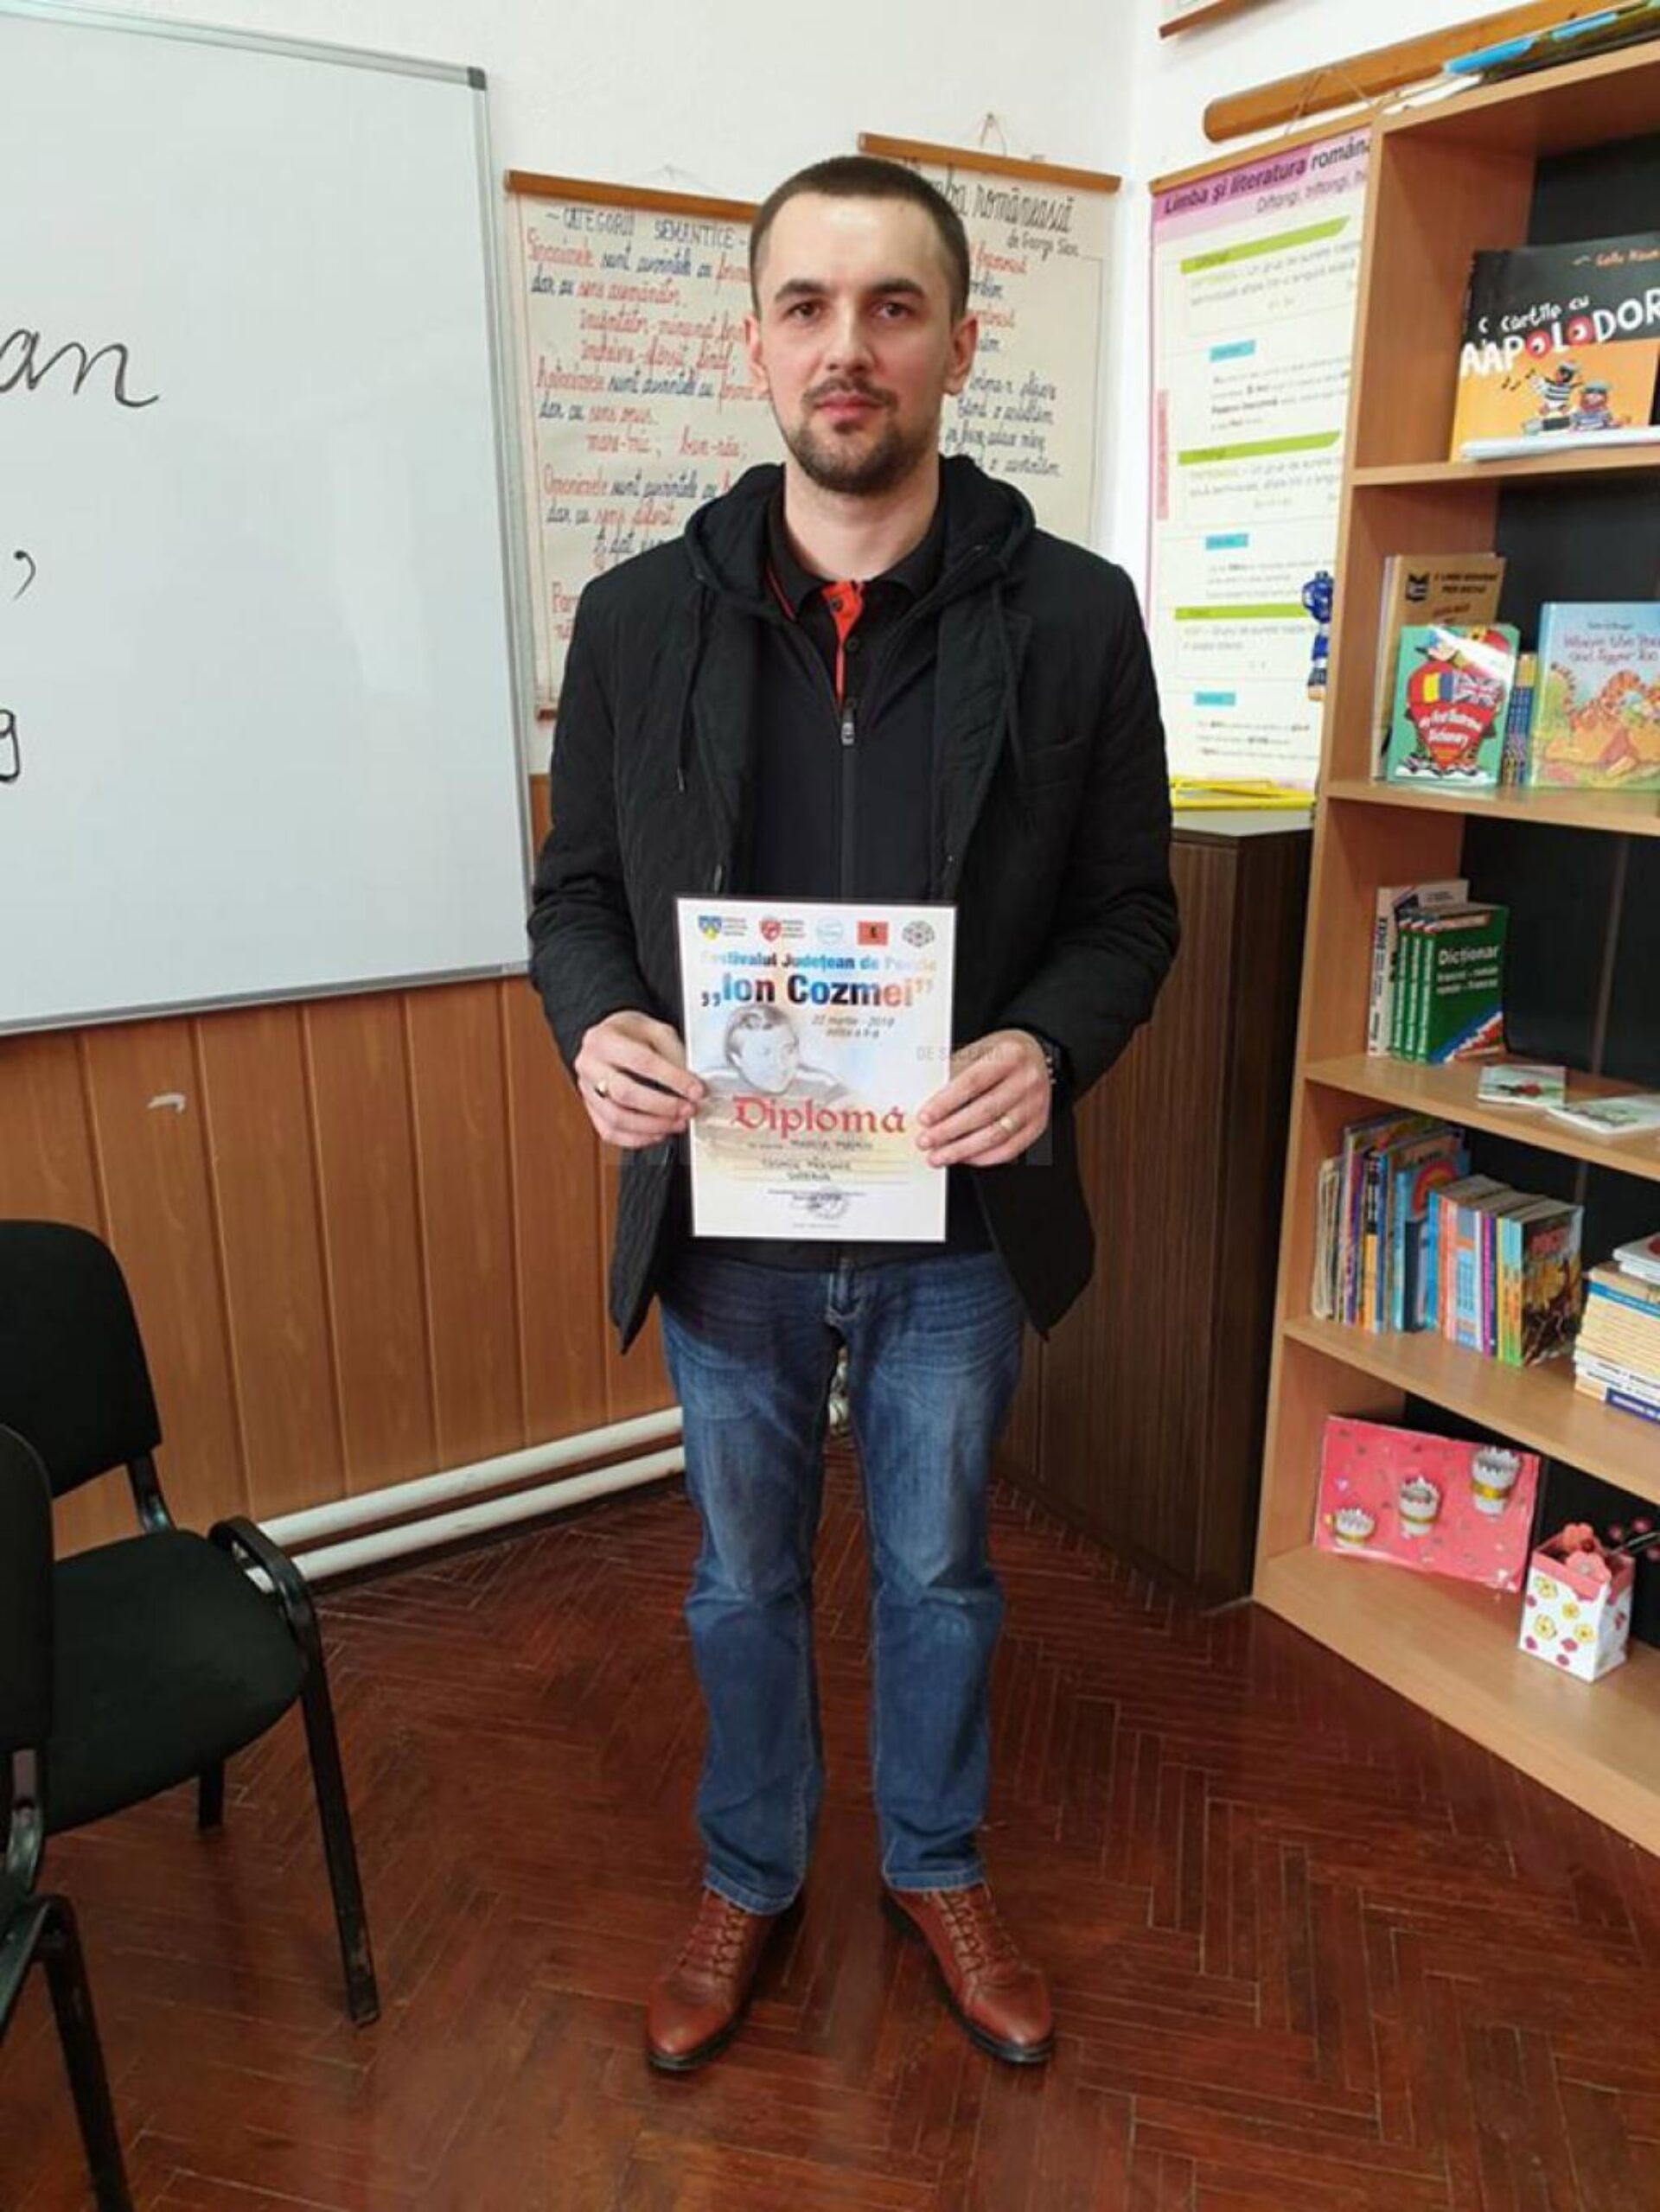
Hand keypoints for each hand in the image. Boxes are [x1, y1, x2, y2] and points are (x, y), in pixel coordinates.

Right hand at [575, 1011, 703, 1148]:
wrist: (609, 1039)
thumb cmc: (631, 1034)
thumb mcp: (655, 1030)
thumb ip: (674, 1054)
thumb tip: (691, 1085)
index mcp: (603, 1039)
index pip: (640, 1061)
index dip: (672, 1078)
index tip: (695, 1089)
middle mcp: (589, 1065)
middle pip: (624, 1093)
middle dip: (663, 1106)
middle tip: (687, 1109)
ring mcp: (586, 1090)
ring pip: (616, 1118)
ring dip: (653, 1126)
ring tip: (677, 1123)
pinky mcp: (590, 1110)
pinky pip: (610, 1132)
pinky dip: (638, 1138)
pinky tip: (658, 1133)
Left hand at [916, 1030, 1050, 1167]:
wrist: (1036, 1057)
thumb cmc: (1001, 1055)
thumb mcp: (977, 1051)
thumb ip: (954, 1074)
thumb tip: (928, 1105)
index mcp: (1010, 1054)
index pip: (972, 1082)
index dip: (945, 1103)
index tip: (924, 1118)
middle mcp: (1027, 1080)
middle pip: (984, 1112)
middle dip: (949, 1131)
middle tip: (925, 1141)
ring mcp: (1035, 1104)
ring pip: (996, 1135)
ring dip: (962, 1150)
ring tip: (939, 1155)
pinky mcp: (1038, 1125)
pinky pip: (1009, 1149)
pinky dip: (983, 1157)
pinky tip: (964, 1157)